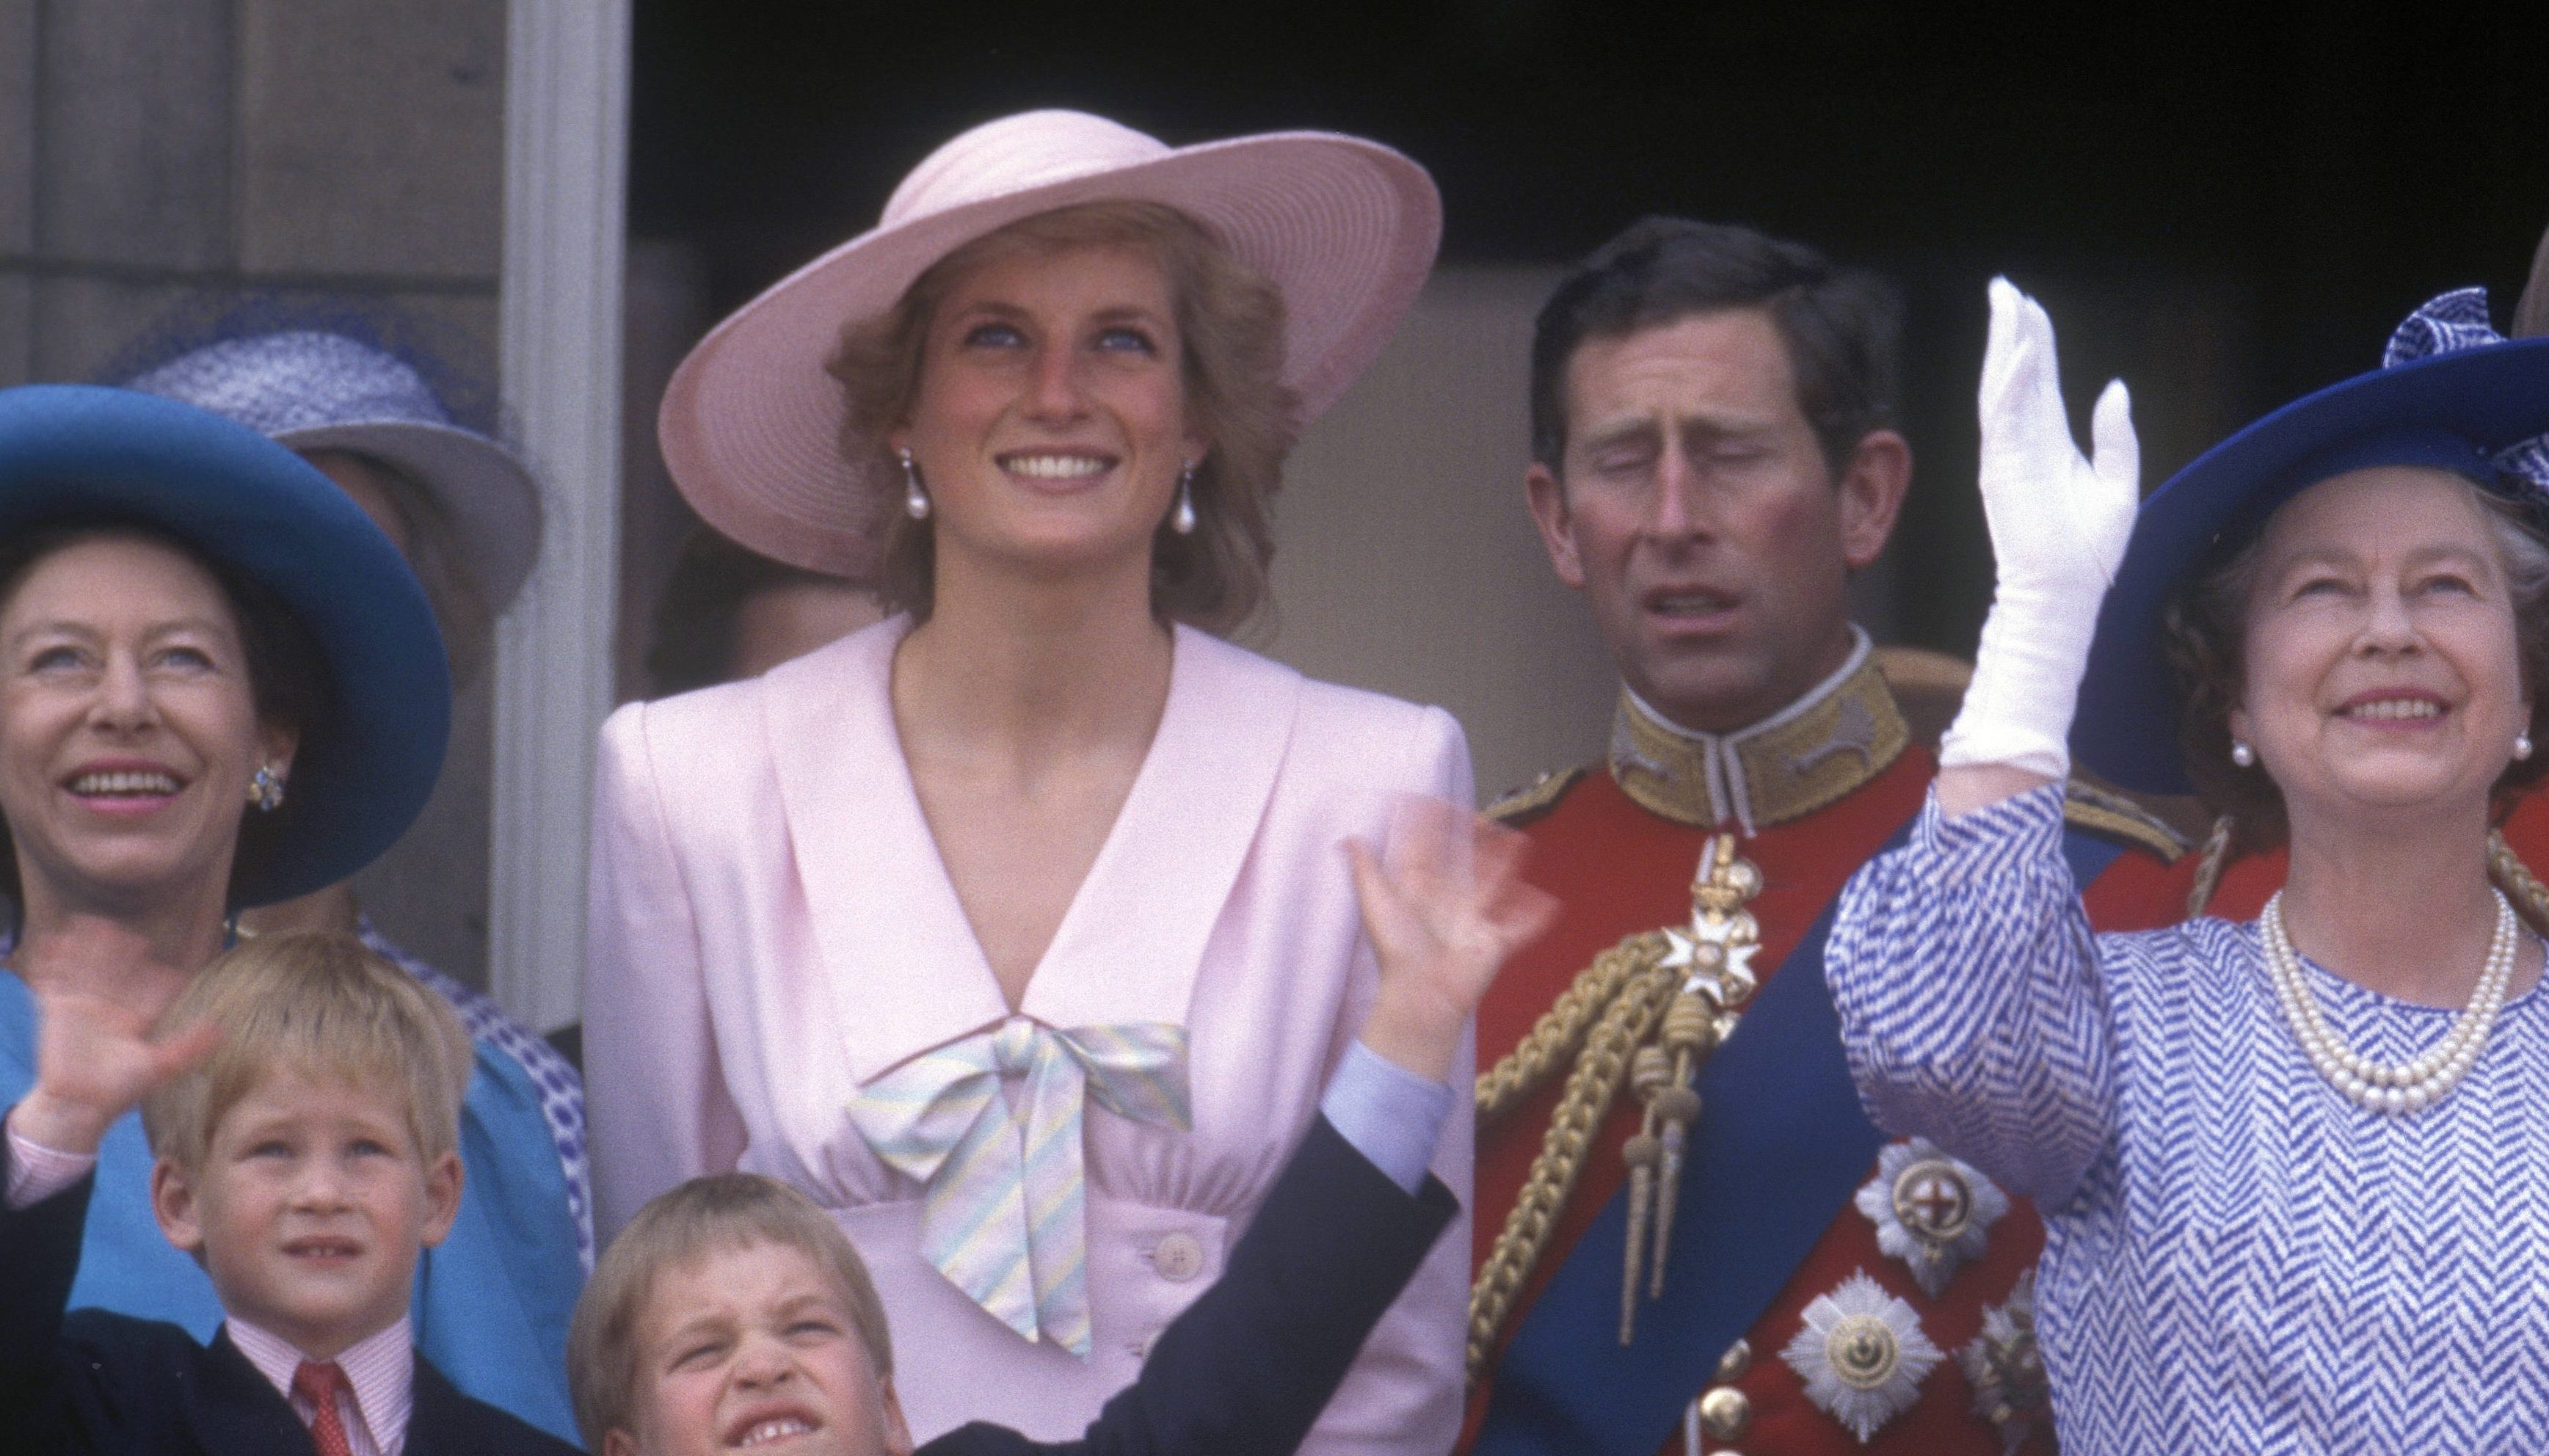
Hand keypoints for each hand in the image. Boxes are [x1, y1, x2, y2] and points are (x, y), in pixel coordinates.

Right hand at [11, 919, 216, 1156]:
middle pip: (119, 975)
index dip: (158, 981)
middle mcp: (110, 1011)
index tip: (169, 971)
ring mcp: (83, 1009)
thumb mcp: (160, 1067)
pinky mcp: (57, 1011)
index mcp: (135, 1020)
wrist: (79, 1105)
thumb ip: (189, 1047)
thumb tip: (222, 1031)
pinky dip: (54, 962)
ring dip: (90, 949)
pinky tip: (56, 942)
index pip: (149, 994)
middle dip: (124, 956)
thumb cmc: (120, 1090)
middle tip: (134, 938)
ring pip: (89, 972)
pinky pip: (55, 982)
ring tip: (94, 924)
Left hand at [1347, 797, 1557, 1082]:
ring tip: (1520, 841)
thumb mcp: (1376, 904)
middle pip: (1464, 864)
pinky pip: (1518, 927)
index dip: (1429, 828)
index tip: (1434, 802)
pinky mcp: (1493, 944)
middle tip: (1484, 818)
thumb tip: (1347, 837)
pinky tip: (1548, 901)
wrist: (1422, 997)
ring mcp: (1471, 924)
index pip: (1425, 852)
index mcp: (1418, 894)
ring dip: (1506, 864)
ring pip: (1493, 886)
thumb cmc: (1396, 953)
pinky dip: (1534, 916)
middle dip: (1476, 841)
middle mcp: (1446, 905)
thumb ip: (1365, 870)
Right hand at [1938, 279, 2140, 783]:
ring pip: (2002, 386)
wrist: (2068, 595)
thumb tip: (2114, 387)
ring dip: (2003, 344)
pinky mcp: (2003, 470)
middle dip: (2010, 328)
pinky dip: (2008, 384)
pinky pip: (2003, 418)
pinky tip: (2016, 352)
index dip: (2035, 341)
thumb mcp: (2118, 484)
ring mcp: (2008, 456)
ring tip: (2005, 302)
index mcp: (2050, 445)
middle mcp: (2023, 444)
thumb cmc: (2092, 554)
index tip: (2028, 305)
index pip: (2040, 382)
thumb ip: (2116, 436)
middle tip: (2005, 287)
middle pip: (2015, 373)